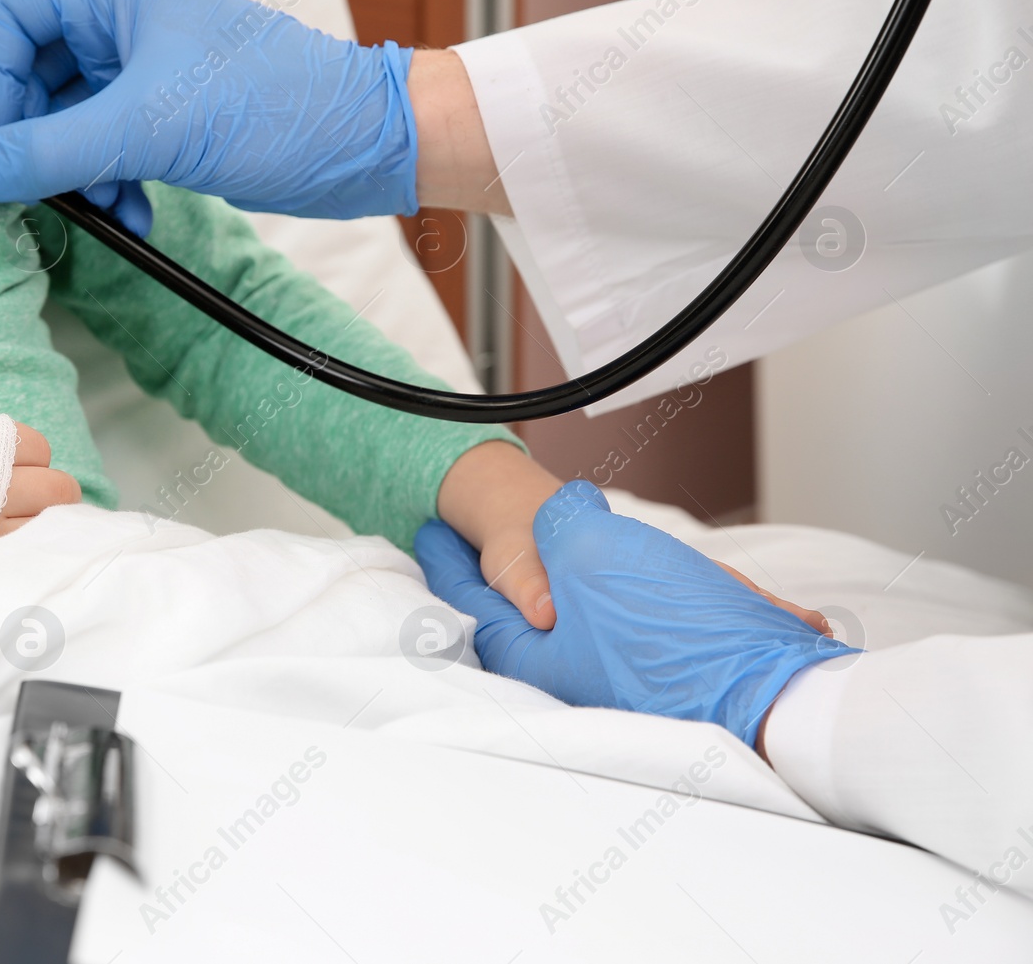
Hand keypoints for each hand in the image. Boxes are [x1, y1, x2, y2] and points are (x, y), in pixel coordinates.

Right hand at [0, 0, 418, 234]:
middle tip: (32, 188)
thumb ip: (56, 151)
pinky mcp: (167, 116)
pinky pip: (106, 149)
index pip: (10, 19)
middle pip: (32, 76)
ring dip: (74, 173)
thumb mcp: (151, 127)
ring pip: (69, 121)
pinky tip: (132, 216)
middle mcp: (124, 18)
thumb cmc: (278, 104)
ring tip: (94, 206)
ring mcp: (145, 69)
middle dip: (35, 140)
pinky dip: (109, 185)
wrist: (362, 147)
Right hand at [0, 409, 79, 588]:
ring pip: (47, 532)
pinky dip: (19, 570)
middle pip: (56, 489)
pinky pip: (18, 569)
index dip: (27, 464)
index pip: (33, 446)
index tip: (14, 482)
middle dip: (48, 502)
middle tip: (26, 520)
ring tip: (13, 551)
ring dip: (39, 538)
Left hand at [415, 480, 858, 746]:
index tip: (429, 528)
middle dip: (511, 572)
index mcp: (535, 649)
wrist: (780, 699)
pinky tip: (674, 579)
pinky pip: (656, 623)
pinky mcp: (676, 671)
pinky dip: (664, 596)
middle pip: (525, 610)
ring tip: (586, 544)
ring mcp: (624, 674)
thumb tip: (562, 510)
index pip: (470, 596)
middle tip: (489, 537)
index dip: (447, 555)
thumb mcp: (593, 552)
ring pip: (599, 611)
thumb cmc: (674, 632)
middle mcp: (571, 670)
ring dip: (602, 574)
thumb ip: (559, 524)